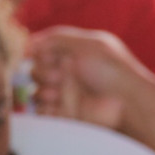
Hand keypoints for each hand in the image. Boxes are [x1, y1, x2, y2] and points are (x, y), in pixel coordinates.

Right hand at [27, 27, 146, 129]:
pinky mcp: (64, 115)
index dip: (38, 54)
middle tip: (61, 76)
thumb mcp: (86, 44)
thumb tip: (27, 45)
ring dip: (46, 91)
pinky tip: (61, 105)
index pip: (39, 51)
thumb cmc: (111, 69)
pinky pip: (41, 113)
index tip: (46, 56)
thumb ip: (55, 39)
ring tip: (63, 93)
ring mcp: (64, 96)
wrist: (126, 102)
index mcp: (70, 55)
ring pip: (35, 93)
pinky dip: (47, 109)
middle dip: (44, 73)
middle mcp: (65, 74)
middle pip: (33, 72)